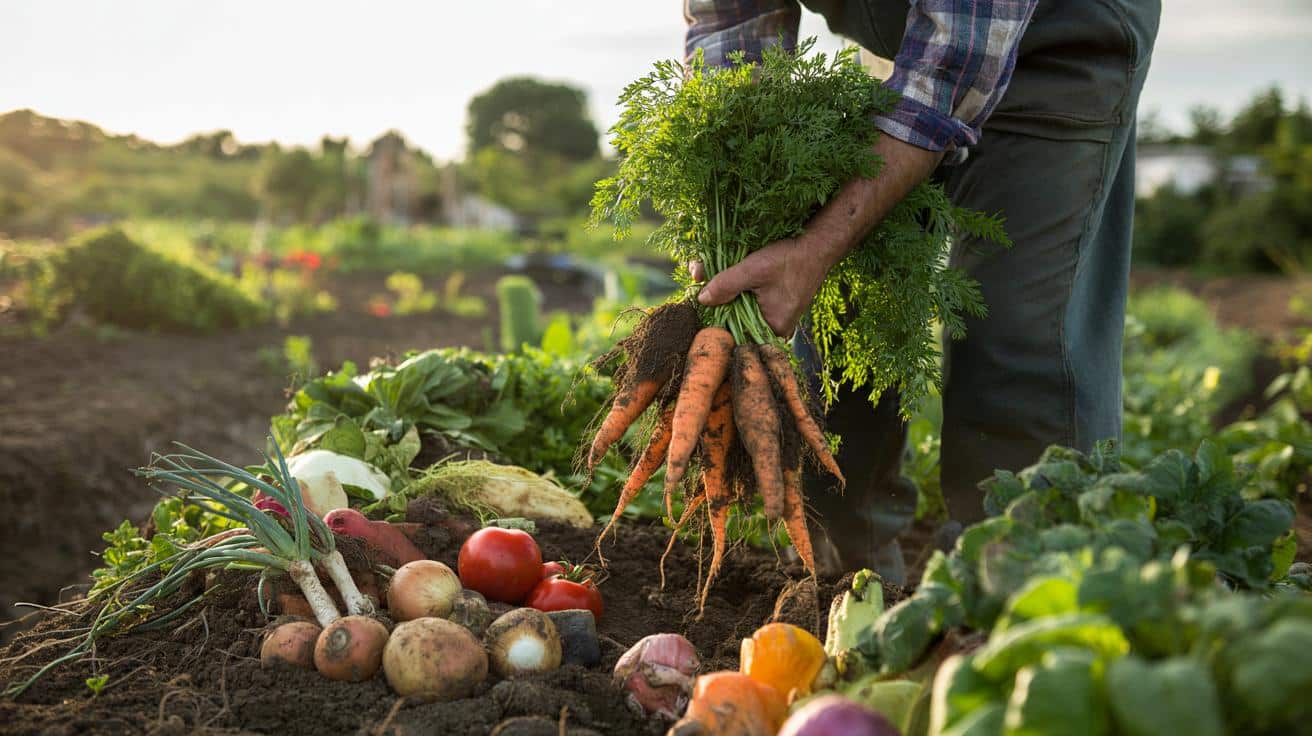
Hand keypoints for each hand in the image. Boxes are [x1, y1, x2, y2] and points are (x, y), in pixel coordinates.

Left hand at [691, 236, 828, 337]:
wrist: (817, 247)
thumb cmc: (788, 259)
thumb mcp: (753, 269)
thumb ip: (726, 285)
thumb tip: (702, 299)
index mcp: (772, 327)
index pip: (734, 331)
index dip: (715, 316)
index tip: (700, 298)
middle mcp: (777, 329)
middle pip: (738, 321)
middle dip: (718, 301)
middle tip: (700, 275)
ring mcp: (779, 319)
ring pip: (744, 311)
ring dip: (728, 295)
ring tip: (710, 273)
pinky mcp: (780, 308)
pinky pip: (754, 305)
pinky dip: (741, 292)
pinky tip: (732, 277)